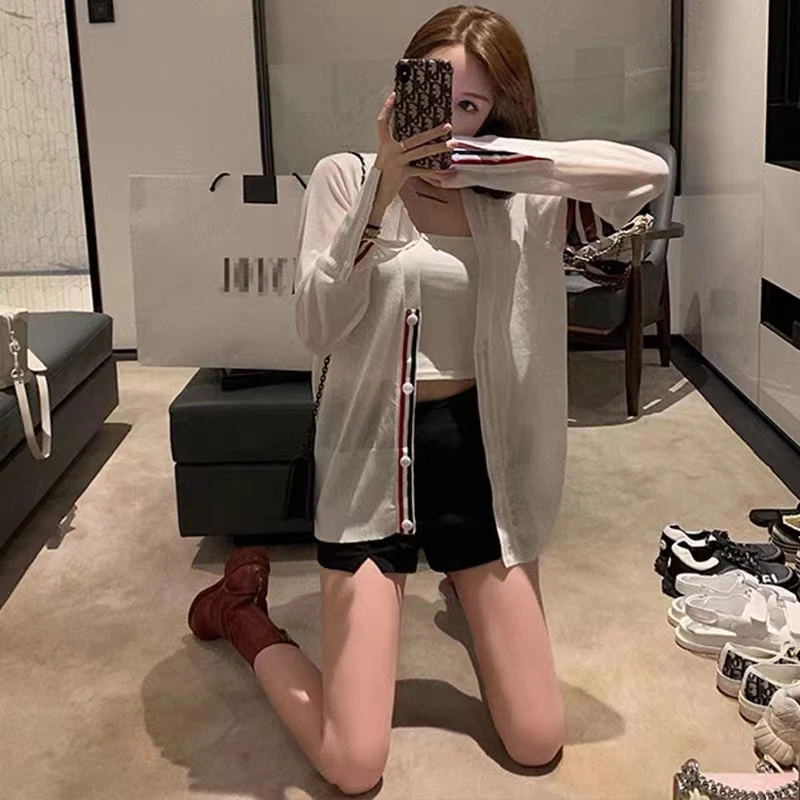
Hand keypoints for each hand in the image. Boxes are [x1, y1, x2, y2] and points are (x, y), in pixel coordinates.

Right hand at [371, 92, 455, 216]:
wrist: (375, 193)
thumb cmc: (383, 174)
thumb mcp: (387, 157)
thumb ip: (397, 146)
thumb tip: (415, 139)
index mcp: (384, 144)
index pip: (382, 122)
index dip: (387, 108)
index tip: (394, 95)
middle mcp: (390, 150)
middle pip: (414, 137)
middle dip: (433, 131)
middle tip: (447, 125)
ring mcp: (397, 161)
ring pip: (421, 152)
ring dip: (438, 147)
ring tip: (451, 144)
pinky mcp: (402, 173)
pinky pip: (421, 170)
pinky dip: (432, 171)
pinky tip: (444, 169)